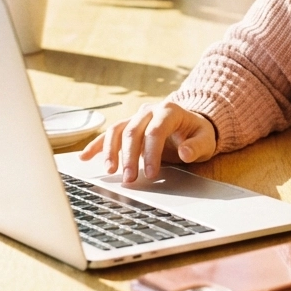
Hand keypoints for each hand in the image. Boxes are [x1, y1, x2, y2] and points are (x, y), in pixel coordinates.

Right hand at [79, 101, 216, 182]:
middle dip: (129, 156)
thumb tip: (185, 152)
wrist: (190, 125)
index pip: (155, 130)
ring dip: (110, 151)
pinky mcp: (127, 126)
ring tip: (109, 171)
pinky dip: (96, 145)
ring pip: (117, 130)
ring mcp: (136, 117)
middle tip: (128, 179)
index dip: (151, 153)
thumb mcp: (205, 140)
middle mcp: (149, 111)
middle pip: (133, 131)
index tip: (150, 174)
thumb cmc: (197, 133)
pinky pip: (109, 134)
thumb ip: (197, 146)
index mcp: (169, 111)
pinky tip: (84, 157)